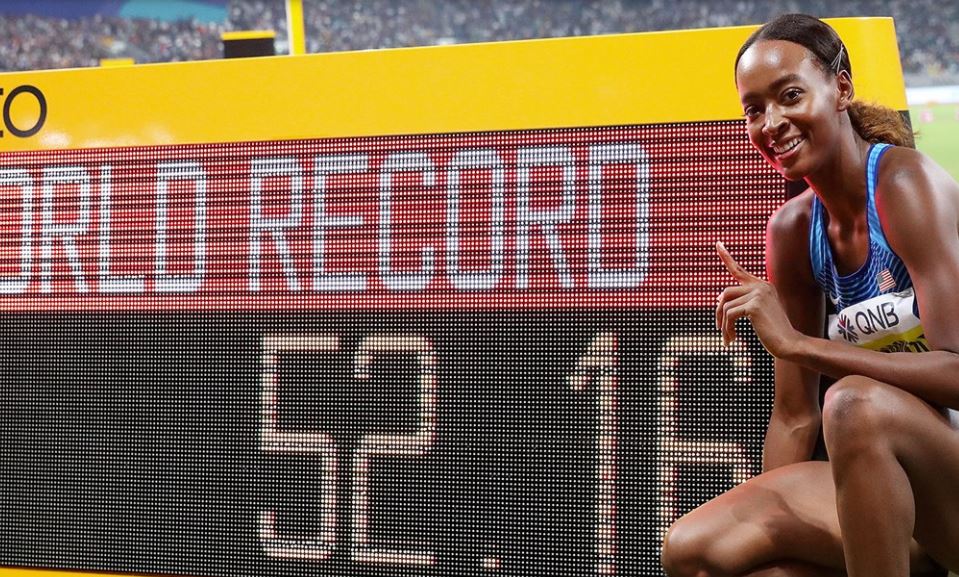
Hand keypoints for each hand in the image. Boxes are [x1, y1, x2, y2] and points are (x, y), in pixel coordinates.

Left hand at [716, 241, 797, 356]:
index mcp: (763, 286)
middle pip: (726, 293)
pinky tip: (732, 339)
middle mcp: (761, 286)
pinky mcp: (754, 305)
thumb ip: (742, 302)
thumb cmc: (774, 332)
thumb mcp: (757, 314)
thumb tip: (719, 298)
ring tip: (728, 338)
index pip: (739, 270)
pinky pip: (729, 315)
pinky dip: (727, 329)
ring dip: (723, 324)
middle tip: (720, 328)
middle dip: (719, 312)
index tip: (717, 244)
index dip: (726, 257)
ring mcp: (758, 294)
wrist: (790, 344)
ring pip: (725, 305)